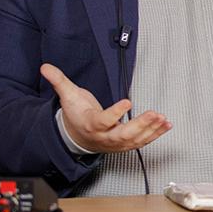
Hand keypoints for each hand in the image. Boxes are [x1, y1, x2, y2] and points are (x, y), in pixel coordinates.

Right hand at [40, 63, 171, 152]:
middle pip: (123, 134)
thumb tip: (46, 67)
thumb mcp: (67, 97)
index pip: (104, 121)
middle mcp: (105, 136)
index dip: (115, 113)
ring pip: (135, 140)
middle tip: (154, 114)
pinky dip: (155, 134)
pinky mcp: (125, 144)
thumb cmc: (76, 116)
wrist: (76, 138)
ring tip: (163, 119)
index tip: (127, 101)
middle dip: (140, 125)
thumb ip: (59, 81)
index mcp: (92, 124)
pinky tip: (166, 125)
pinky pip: (142, 142)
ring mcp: (116, 143)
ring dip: (151, 130)